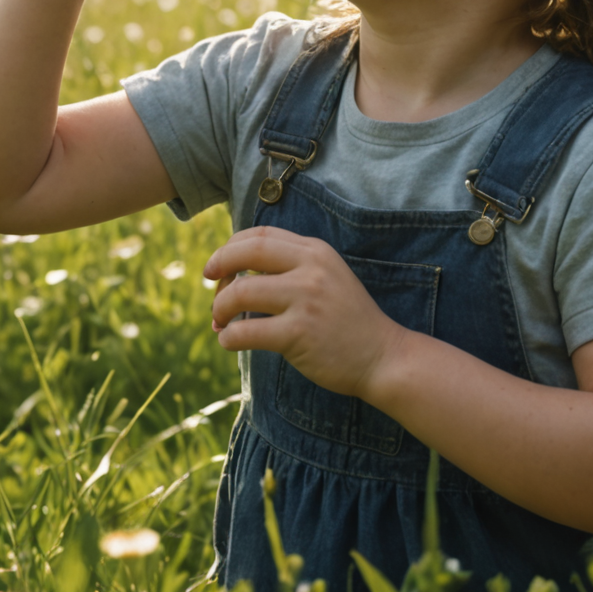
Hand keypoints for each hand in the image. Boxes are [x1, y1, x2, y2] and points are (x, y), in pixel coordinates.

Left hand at [203, 226, 410, 402]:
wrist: (383, 356)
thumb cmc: (347, 321)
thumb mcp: (327, 277)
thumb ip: (292, 267)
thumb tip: (236, 269)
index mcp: (315, 251)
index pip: (261, 235)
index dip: (231, 246)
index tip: (218, 264)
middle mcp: (311, 268)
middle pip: (246, 252)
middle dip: (218, 264)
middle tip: (209, 283)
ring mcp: (305, 300)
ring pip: (240, 292)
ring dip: (219, 307)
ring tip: (219, 322)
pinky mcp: (298, 333)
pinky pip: (245, 331)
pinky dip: (228, 337)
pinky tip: (230, 342)